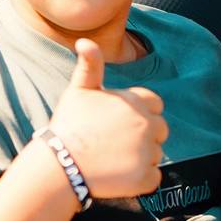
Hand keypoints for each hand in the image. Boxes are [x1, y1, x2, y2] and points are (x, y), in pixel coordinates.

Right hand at [45, 39, 168, 200]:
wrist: (59, 164)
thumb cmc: (68, 125)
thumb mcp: (78, 90)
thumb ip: (90, 65)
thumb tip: (85, 41)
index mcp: (136, 101)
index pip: (156, 104)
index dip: (142, 113)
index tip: (121, 123)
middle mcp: (146, 125)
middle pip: (161, 130)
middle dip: (145, 135)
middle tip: (117, 143)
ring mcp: (146, 152)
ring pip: (156, 154)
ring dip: (141, 158)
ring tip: (113, 159)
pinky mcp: (143, 177)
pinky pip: (154, 178)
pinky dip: (140, 179)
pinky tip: (119, 175)